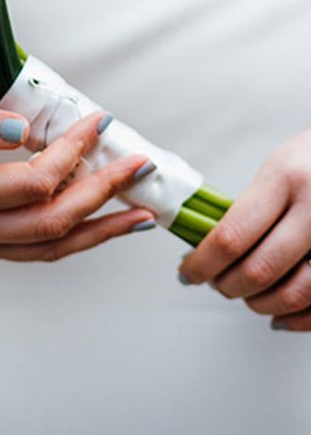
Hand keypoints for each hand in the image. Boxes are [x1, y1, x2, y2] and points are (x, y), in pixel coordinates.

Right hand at [0, 101, 155, 261]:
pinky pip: (26, 251)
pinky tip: (90, 225)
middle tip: (139, 164)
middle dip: (102, 194)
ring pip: (45, 249)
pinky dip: (66, 239)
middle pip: (50, 224)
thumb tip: (25, 126)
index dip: (73, 152)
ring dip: (96, 229)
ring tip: (138, 212)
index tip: (96, 120)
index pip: (33, 183)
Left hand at [178, 128, 310, 330]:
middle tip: (213, 282)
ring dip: (258, 304)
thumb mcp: (280, 166)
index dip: (202, 263)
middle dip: (226, 285)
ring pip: (292, 294)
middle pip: (258, 270)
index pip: (232, 235)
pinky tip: (278, 315)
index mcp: (284, 178)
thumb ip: (251, 204)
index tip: (187, 271)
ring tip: (244, 295)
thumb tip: (207, 241)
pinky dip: (296, 319)